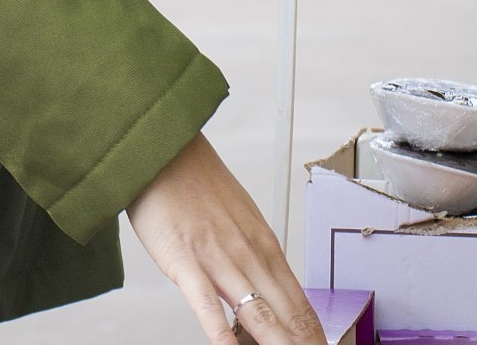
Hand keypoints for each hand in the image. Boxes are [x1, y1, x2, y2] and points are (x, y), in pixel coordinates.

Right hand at [127, 134, 323, 344]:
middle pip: (286, 313)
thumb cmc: (195, 181)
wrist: (162, 150)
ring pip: (256, 313)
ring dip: (276, 344)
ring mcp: (217, 258)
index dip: (314, 334)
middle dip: (302, 344)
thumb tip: (265, 285)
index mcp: (263, 242)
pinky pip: (206, 303)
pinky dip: (220, 331)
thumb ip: (252, 252)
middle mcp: (247, 252)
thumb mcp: (237, 213)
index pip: (299, 301)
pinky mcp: (184, 260)